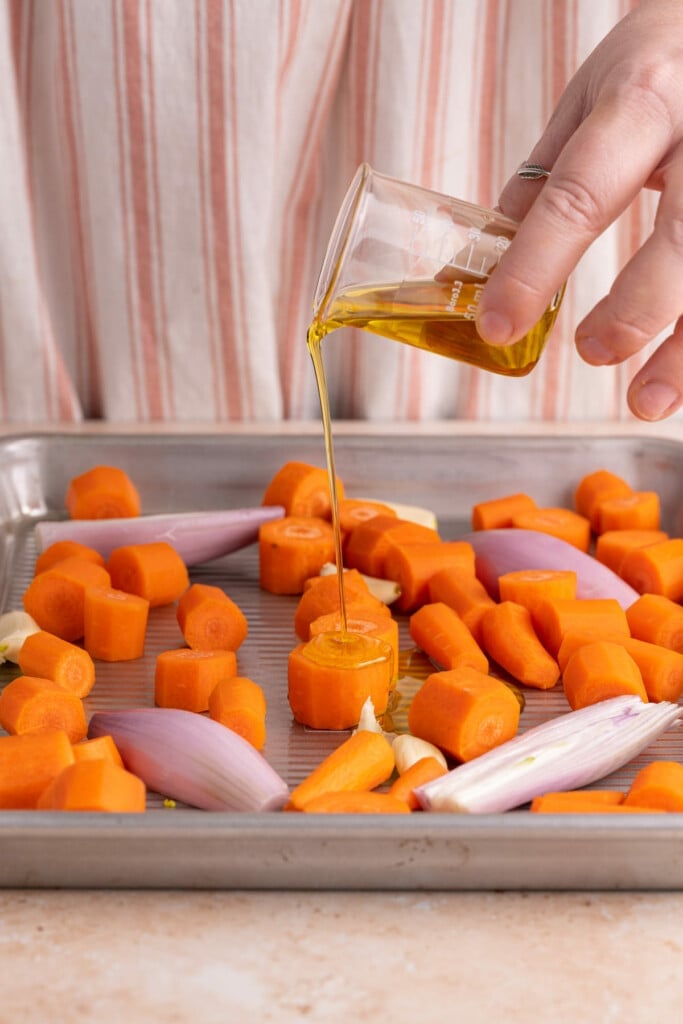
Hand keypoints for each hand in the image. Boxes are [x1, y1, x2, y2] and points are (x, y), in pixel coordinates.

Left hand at [477, 0, 682, 420]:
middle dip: (634, 309)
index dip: (535, 267)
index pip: (580, 194)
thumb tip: (482, 260)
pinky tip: (681, 374)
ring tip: (646, 403)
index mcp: (642, 100)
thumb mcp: (596, 97)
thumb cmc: (663, 60)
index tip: (497, 325)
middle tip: (590, 353)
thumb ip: (546, 178)